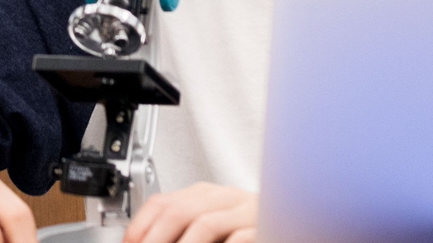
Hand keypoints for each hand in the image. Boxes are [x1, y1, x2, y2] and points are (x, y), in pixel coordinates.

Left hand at [122, 184, 256, 242]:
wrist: (292, 226)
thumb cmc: (248, 232)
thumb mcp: (208, 228)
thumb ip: (182, 230)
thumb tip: (143, 241)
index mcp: (207, 195)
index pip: (162, 202)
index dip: (140, 227)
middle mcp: (226, 198)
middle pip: (179, 210)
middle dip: (155, 239)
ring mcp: (248, 211)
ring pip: (205, 223)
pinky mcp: (266, 225)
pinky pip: (239, 237)